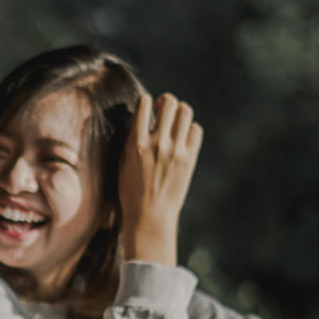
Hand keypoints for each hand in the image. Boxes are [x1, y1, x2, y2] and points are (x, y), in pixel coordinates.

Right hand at [117, 92, 202, 265]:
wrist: (150, 216)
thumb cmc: (131, 193)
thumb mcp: (122, 164)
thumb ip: (131, 141)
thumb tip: (139, 122)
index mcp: (136, 143)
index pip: (144, 104)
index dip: (146, 101)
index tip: (147, 107)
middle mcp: (157, 143)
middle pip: (170, 102)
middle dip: (166, 102)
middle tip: (163, 110)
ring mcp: (175, 151)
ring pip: (185, 112)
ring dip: (179, 112)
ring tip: (175, 121)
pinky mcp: (189, 159)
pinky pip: (196, 130)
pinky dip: (190, 129)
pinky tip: (183, 137)